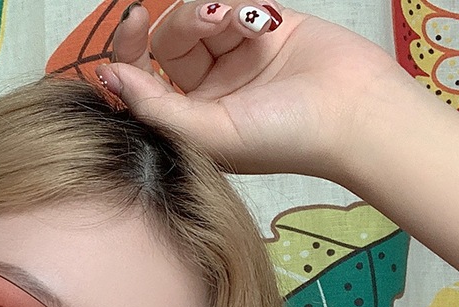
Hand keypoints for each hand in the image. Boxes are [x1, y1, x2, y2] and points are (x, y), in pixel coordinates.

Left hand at [98, 2, 410, 178]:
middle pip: (165, 44)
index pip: (140, 83)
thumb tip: (107, 78)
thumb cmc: (283, 138)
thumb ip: (153, 108)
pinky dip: (239, 5)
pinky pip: (230, 2)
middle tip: (194, 16)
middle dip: (175, 24)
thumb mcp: (207, 132)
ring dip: (208, 10)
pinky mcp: (260, 29)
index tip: (131, 27)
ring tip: (238, 20)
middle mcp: (205, 91)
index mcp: (187, 122)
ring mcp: (232, 59)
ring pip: (196, 18)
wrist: (353, 113)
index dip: (127, 53)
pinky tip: (260, 20)